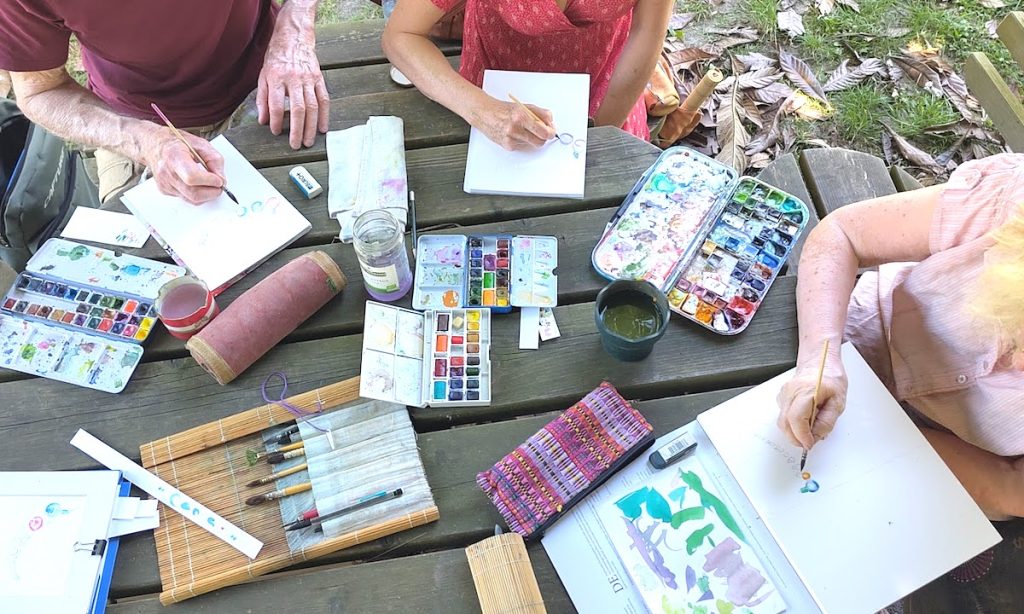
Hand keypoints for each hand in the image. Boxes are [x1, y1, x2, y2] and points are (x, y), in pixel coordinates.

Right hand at [142, 128, 225, 204]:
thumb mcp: (201, 144)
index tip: (219, 179)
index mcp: (174, 156)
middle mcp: (166, 172)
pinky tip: (197, 184)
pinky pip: (186, 198)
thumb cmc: (176, 142)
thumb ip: (215, 160)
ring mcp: (164, 183)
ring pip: (191, 199)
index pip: (192, 177)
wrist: (156, 144)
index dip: (209, 181)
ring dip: (206, 195)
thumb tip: (221, 178)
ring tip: (210, 184)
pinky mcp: (165, 191)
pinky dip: (196, 194)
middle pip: (193, 193)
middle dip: (211, 192)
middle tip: (219, 186)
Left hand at [257, 25, 329, 148]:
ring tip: (309, 141)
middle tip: (296, 145)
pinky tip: (322, 128)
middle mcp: (294, 79)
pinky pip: (324, 100)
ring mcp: (309, 79)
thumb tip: (263, 120)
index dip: (277, 121)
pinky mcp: (319, 79)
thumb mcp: (263, 76)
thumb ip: (263, 99)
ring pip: (312, 107)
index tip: (277, 132)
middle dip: (297, 130)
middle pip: (298, 109)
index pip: (277, 104)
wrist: (294, 38)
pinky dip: (324, 115)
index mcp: (277, 78)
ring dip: (311, 127)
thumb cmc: (277, 58)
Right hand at [473, 99, 555, 150]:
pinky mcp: (507, 145)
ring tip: (525, 130)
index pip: (543, 131)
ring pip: (532, 144)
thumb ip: (540, 113)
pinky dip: (523, 141)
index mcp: (521, 116)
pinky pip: (522, 146)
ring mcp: (511, 138)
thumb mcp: (523, 106)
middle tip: (542, 132)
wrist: (484, 114)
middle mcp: (515, 128)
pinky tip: (516, 133)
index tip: (551, 131)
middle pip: (540, 142)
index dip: (550, 132)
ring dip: (532, 138)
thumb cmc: (503, 109)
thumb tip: (550, 122)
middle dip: (543, 137)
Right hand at [776, 356, 847, 449]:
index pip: (797, 418)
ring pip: (782, 421)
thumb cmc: (831, 379)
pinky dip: (792, 424)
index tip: (810, 444)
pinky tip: (804, 420)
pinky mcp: (782, 397)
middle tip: (808, 443)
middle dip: (796, 438)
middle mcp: (791, 392)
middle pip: (785, 422)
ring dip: (793, 432)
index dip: (802, 435)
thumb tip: (816, 436)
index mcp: (807, 391)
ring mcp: (784, 394)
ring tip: (809, 430)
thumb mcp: (838, 403)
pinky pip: (783, 416)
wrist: (820, 363)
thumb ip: (827, 422)